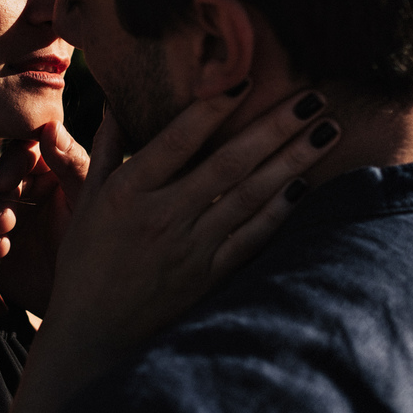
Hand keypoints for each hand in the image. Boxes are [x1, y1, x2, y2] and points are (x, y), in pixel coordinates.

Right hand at [0, 123, 90, 314]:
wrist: (91, 299)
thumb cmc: (102, 243)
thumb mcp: (89, 201)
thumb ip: (73, 163)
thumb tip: (51, 126)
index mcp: (49, 168)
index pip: (23, 151)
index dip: (12, 164)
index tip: (9, 185)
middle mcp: (23, 187)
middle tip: (4, 223)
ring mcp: (4, 215)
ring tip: (1, 246)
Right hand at [41, 87, 338, 359]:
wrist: (94, 335)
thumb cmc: (86, 263)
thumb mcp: (87, 202)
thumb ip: (106, 151)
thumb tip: (118, 104)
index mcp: (128, 193)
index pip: (176, 141)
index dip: (211, 109)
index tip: (244, 77)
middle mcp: (162, 217)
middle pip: (227, 164)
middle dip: (274, 127)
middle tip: (313, 96)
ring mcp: (190, 249)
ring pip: (249, 197)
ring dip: (291, 162)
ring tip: (326, 132)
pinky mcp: (209, 277)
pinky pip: (251, 239)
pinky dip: (279, 212)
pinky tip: (305, 186)